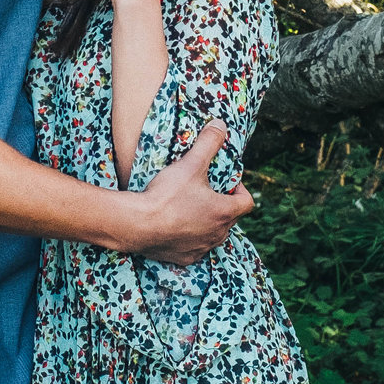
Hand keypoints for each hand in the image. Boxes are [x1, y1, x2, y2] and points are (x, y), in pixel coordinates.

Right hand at [124, 119, 252, 263]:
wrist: (137, 225)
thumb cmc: (167, 195)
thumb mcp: (190, 164)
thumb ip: (208, 143)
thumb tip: (221, 125)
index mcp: (224, 212)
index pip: (247, 202)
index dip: (241, 189)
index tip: (229, 182)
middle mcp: (217, 234)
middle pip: (230, 218)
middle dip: (223, 204)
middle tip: (207, 191)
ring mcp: (201, 248)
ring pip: (213, 235)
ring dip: (208, 222)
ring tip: (191, 207)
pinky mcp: (184, 258)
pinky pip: (195, 248)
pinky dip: (190, 238)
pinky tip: (177, 226)